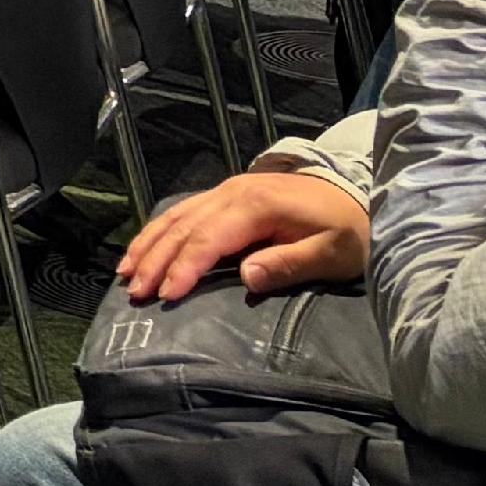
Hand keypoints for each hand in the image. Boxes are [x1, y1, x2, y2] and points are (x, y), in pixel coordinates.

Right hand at [115, 169, 370, 299]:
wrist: (359, 195)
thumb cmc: (348, 231)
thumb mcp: (331, 253)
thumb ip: (289, 264)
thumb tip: (246, 277)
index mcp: (257, 205)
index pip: (209, 238)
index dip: (185, 267)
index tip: (166, 295)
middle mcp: (233, 192)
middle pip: (184, 227)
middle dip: (156, 260)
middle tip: (134, 292)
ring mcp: (228, 190)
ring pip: (177, 216)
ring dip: (149, 244)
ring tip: (126, 272)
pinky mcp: (228, 194)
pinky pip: (184, 211)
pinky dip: (160, 230)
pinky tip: (145, 247)